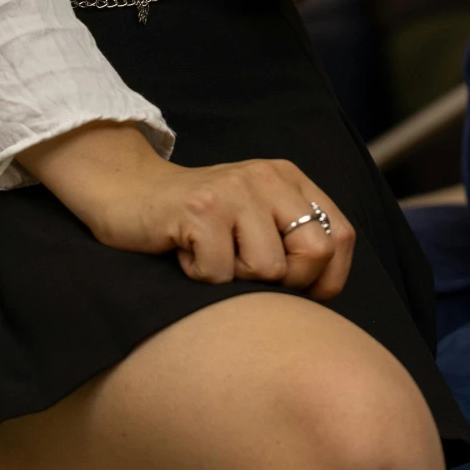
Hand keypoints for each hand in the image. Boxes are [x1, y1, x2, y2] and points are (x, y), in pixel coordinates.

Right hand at [20, 122, 353, 302]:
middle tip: (245, 273)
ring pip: (268, 270)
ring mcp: (233, 190)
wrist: (128, 192)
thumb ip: (292, 240)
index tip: (297, 292)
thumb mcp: (255, 218)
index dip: (327, 279)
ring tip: (211, 256)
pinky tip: (185, 253)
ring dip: (235, 280)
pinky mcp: (200, 209)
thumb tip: (326, 291)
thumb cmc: (197, 221)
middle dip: (286, 283)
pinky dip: (199, 278)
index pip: (341, 237)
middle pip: (314, 254)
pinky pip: (220, 274)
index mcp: (288, 178)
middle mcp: (267, 177)